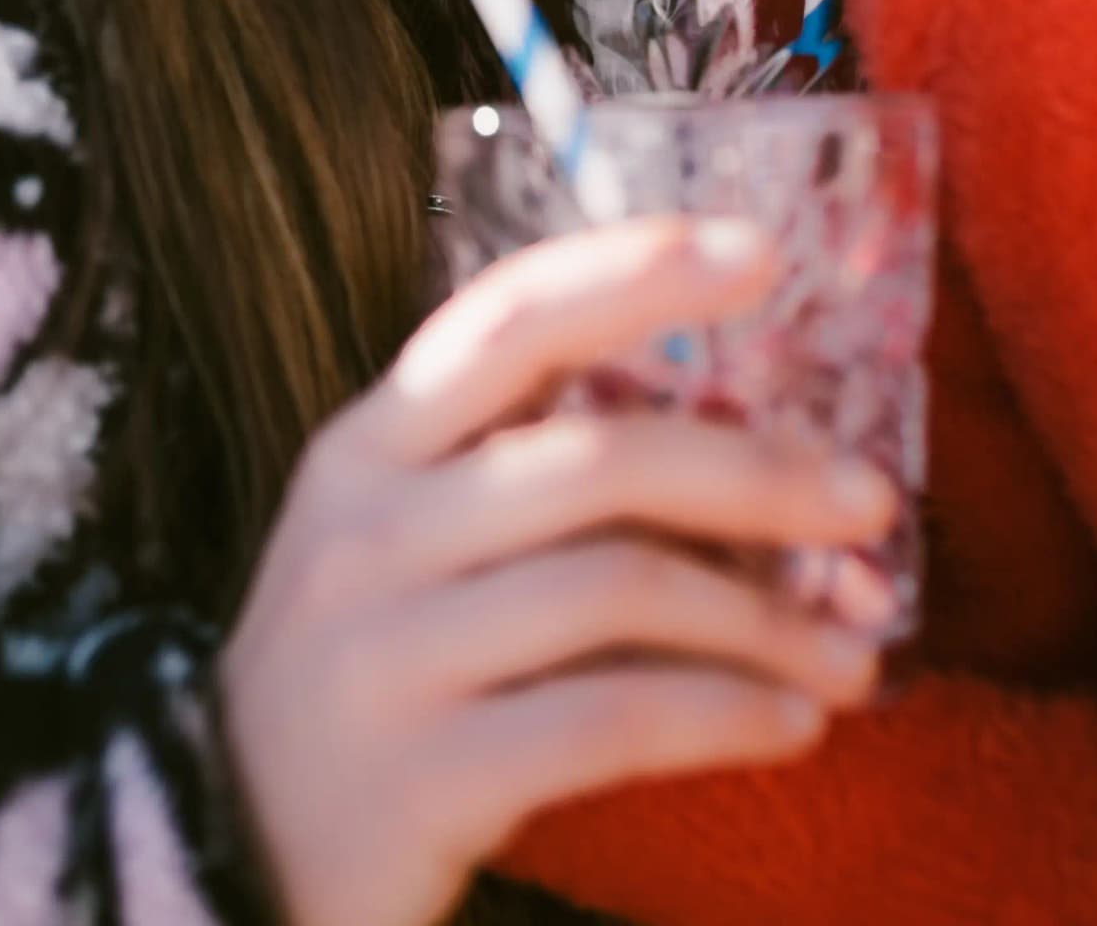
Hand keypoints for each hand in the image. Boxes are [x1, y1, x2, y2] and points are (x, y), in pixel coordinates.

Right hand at [223, 220, 897, 925]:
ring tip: (852, 658)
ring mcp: (387, 652)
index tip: (761, 250)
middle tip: (870, 503)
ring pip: (618, 588)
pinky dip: (724, 717)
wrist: (226, 847)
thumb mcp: (402, 548)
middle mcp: (368, 530)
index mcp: (366, 448)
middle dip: (757, 473)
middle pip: (595, 458)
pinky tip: (786, 727)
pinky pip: (609, 721)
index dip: (633, 272)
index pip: (505, 321)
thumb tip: (750, 451)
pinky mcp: (421, 775)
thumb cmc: (364, 675)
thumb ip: (526, 483)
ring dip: (766, 621)